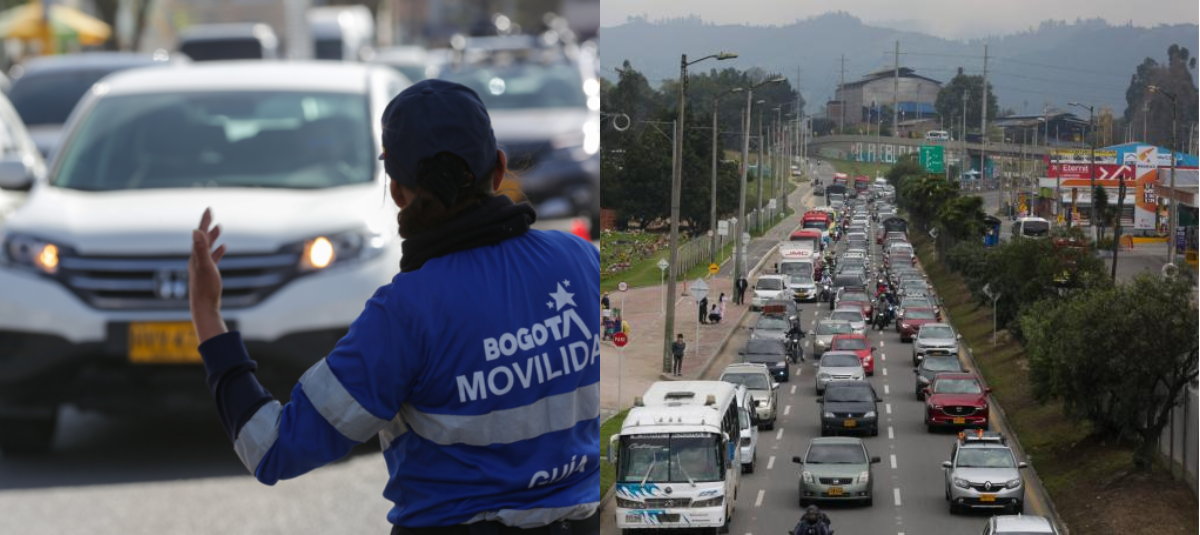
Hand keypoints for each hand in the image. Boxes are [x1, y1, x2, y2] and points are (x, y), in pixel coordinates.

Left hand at [189, 208, 227, 342]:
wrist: (204, 307)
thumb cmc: (206, 288)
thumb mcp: (205, 266)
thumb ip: (201, 249)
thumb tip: (195, 231)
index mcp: (196, 256)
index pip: (200, 234)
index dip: (204, 221)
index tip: (209, 209)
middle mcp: (197, 259)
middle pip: (202, 238)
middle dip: (207, 225)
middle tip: (211, 214)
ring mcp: (202, 266)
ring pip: (207, 247)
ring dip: (212, 237)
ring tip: (219, 228)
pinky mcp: (208, 273)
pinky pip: (212, 257)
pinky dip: (217, 251)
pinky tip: (223, 248)